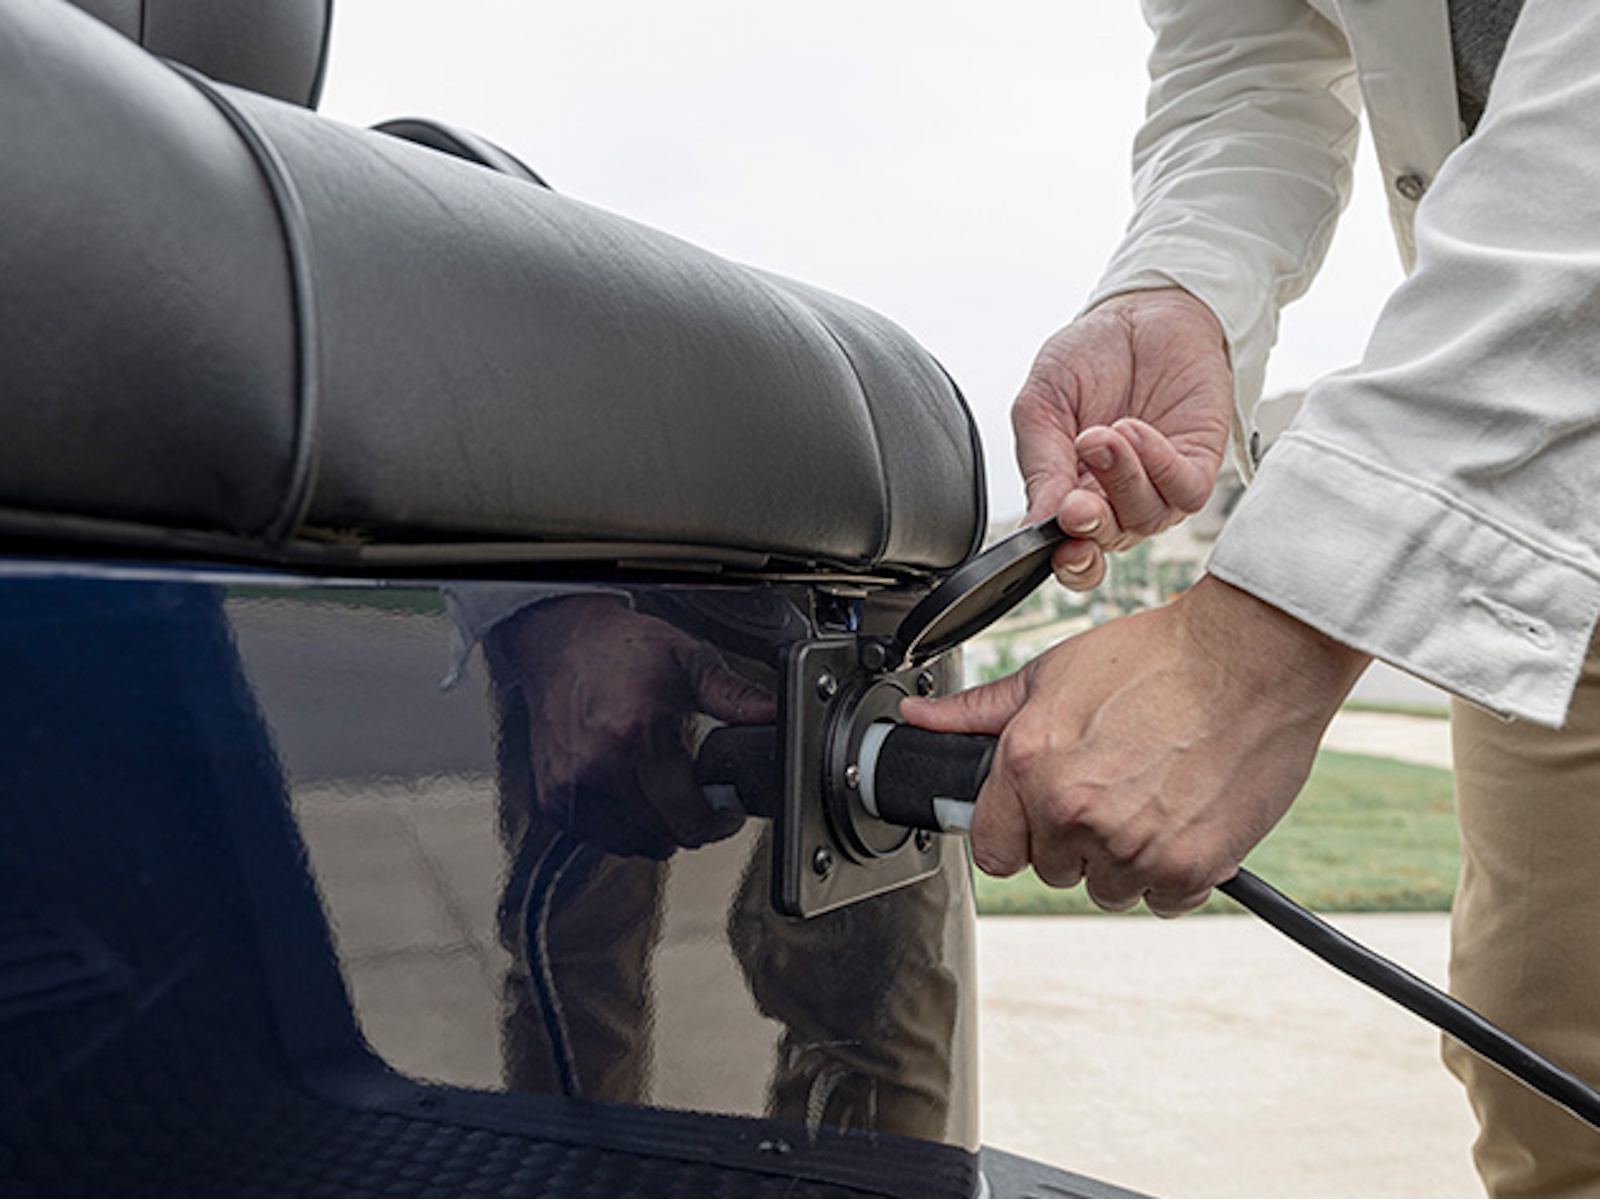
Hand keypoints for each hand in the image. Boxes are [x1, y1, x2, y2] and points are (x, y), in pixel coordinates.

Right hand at [501, 595, 777, 857]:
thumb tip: (779, 714)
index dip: (717, 823)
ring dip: (655, 828)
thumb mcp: (690, 662)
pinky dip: (620, 826)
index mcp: (639, 734)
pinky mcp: (550, 797)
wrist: (561, 641)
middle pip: (663, 836)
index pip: (688, 817)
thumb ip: (736, 697)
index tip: (726, 812)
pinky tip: (630, 793)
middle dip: (690, 823)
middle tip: (698, 796)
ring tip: (662, 791)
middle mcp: (600, 764)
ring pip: (632, 843)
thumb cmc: (622, 648)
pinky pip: (599, 838)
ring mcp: (571, 785)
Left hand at [900, 577, 1368, 914]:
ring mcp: (1132, 845)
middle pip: (1053, 868)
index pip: (993, 849)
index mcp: (1029, 765)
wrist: (1250, 657)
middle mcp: (1073, 811)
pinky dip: (1174, 871)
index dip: (1018, 831)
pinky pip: (1164, 900)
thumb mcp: (1053, 672)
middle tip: (1113, 788)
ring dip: (1125, 858)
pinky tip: (1184, 817)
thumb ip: (980, 710)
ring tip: (1152, 798)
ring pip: (1107, 889)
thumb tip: (921, 720)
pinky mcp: (1189, 867)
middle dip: (1075, 838)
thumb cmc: (1157, 657)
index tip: (1041, 816)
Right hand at [1013, 288, 1232, 588]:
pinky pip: (1185, 491)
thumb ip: (1040, 464)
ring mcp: (1161, 485)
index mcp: (1074, 495)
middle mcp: (1119, 500)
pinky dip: (1158, 466)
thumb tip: (1037, 521)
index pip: (1074, 555)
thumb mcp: (1042, 404)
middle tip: (1076, 503)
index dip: (1070, 564)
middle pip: (1109, 542)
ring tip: (1102, 434)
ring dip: (1120, 480)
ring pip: (1146, 517)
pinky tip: (1134, 431)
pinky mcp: (1199, 462)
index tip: (1058, 548)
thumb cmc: (1090, 357)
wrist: (1141, 311)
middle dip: (1091, 526)